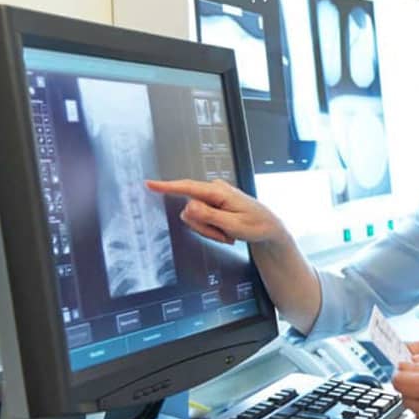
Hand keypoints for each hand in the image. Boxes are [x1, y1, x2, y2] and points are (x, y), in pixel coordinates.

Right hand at [145, 178, 284, 244]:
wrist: (269, 228)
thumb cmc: (257, 225)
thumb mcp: (234, 225)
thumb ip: (209, 217)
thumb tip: (188, 208)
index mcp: (219, 192)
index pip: (187, 187)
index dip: (167, 187)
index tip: (149, 184)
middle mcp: (215, 190)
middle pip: (190, 211)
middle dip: (204, 227)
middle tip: (224, 234)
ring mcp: (214, 197)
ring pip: (195, 218)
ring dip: (209, 230)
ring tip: (228, 233)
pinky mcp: (214, 204)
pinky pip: (202, 220)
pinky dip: (212, 230)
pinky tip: (226, 232)